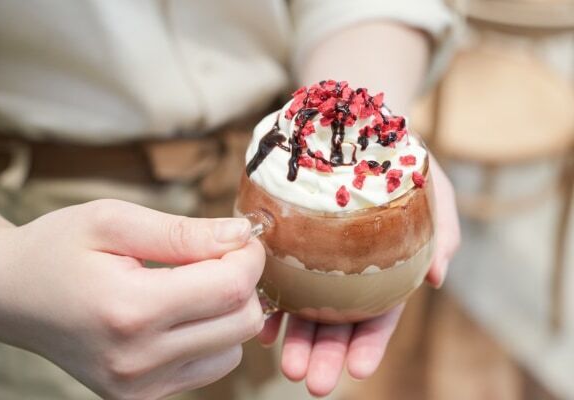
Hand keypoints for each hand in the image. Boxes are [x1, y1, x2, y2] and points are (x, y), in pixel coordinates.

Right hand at [0, 199, 264, 399]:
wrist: (11, 295)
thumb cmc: (58, 249)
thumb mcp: (113, 221)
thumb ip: (183, 231)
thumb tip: (241, 234)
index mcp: (129, 310)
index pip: (230, 288)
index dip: (248, 256)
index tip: (239, 236)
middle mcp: (137, 361)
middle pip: (241, 322)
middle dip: (244, 282)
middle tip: (218, 255)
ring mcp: (139, 388)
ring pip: (233, 348)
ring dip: (228, 311)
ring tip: (193, 283)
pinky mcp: (141, 398)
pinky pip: (209, 366)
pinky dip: (210, 335)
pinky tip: (181, 311)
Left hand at [258, 158, 460, 396]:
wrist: (359, 130)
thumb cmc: (402, 164)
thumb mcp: (435, 192)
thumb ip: (443, 234)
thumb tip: (438, 279)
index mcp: (385, 272)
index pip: (380, 316)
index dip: (370, 344)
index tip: (358, 369)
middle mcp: (348, 275)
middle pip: (338, 322)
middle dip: (326, 354)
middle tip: (313, 380)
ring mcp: (316, 263)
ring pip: (305, 309)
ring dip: (296, 340)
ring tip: (286, 365)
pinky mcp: (289, 244)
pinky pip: (276, 278)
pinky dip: (270, 304)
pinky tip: (263, 325)